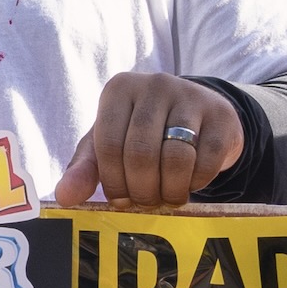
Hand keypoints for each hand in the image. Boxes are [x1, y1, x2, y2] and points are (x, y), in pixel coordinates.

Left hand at [48, 71, 249, 210]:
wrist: (199, 114)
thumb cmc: (143, 132)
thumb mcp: (110, 145)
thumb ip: (85, 168)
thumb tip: (64, 197)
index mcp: (120, 90)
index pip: (108, 145)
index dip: (113, 182)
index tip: (120, 199)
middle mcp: (155, 85)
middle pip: (141, 155)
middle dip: (142, 191)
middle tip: (146, 202)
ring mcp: (191, 96)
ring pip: (175, 160)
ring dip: (170, 191)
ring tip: (167, 197)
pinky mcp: (221, 115)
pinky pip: (205, 162)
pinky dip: (196, 183)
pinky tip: (189, 183)